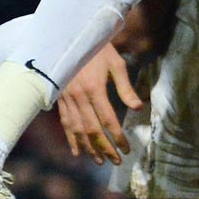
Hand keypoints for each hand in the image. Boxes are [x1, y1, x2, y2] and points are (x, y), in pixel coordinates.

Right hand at [56, 44, 142, 163]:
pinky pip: (65, 122)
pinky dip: (71, 138)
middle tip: (116, 161)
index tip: (126, 149)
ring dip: (88, 147)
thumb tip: (138, 107)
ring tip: (99, 161)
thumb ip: (126, 88)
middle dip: (104, 147)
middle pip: (92, 129)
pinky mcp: (59, 98)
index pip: (108, 120)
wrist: (71, 37)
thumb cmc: (99, 49)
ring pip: (77, 129)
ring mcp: (67, 99)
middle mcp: (78, 97)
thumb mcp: (116, 64)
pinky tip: (77, 151)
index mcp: (94, 88)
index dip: (117, 136)